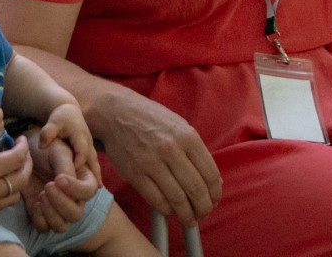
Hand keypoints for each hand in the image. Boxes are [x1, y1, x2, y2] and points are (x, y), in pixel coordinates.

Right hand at [0, 135, 31, 216]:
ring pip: (13, 196)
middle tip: (23, 152)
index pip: (17, 159)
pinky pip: (0, 204)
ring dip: (19, 181)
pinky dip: (6, 192)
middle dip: (27, 164)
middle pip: (21, 180)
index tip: (21, 139)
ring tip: (13, 166)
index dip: (24, 147)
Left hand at [23, 133, 98, 231]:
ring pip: (62, 226)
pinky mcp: (43, 215)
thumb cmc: (47, 149)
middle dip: (62, 202)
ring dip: (51, 214)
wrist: (27, 155)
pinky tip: (35, 202)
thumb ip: (66, 167)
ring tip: (41, 195)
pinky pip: (45, 228)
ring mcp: (58, 209)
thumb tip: (68, 182)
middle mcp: (74, 199)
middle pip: (76, 214)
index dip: (75, 188)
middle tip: (48, 186)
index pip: (89, 192)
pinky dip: (40, 219)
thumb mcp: (58, 152)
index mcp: (83, 180)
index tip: (59, 178)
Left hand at [38, 102, 99, 181]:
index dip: (77, 164)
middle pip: (92, 160)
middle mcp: (88, 143)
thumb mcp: (53, 122)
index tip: (69, 177)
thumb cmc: (61, 117)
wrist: (69, 111)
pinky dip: (96, 173)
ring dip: (96, 174)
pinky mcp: (89, 151)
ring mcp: (90, 147)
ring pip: (95, 162)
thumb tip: (42, 144)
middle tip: (90, 188)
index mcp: (80, 136)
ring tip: (98, 188)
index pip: (81, 152)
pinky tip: (98, 185)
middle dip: (91, 173)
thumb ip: (48, 132)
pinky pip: (94, 163)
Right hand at [91, 88, 220, 223]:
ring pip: (177, 199)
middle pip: (196, 189)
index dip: (215, 193)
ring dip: (187, 215)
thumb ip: (196, 152)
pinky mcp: (134, 173)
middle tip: (203, 214)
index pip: (210, 173)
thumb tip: (214, 181)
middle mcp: (171, 149)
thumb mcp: (179, 126)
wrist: (116, 112)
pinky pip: (156, 200)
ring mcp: (151, 162)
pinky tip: (171, 212)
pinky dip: (167, 211)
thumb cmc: (151, 120)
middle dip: (204, 208)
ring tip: (190, 219)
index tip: (213, 201)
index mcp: (187, 136)